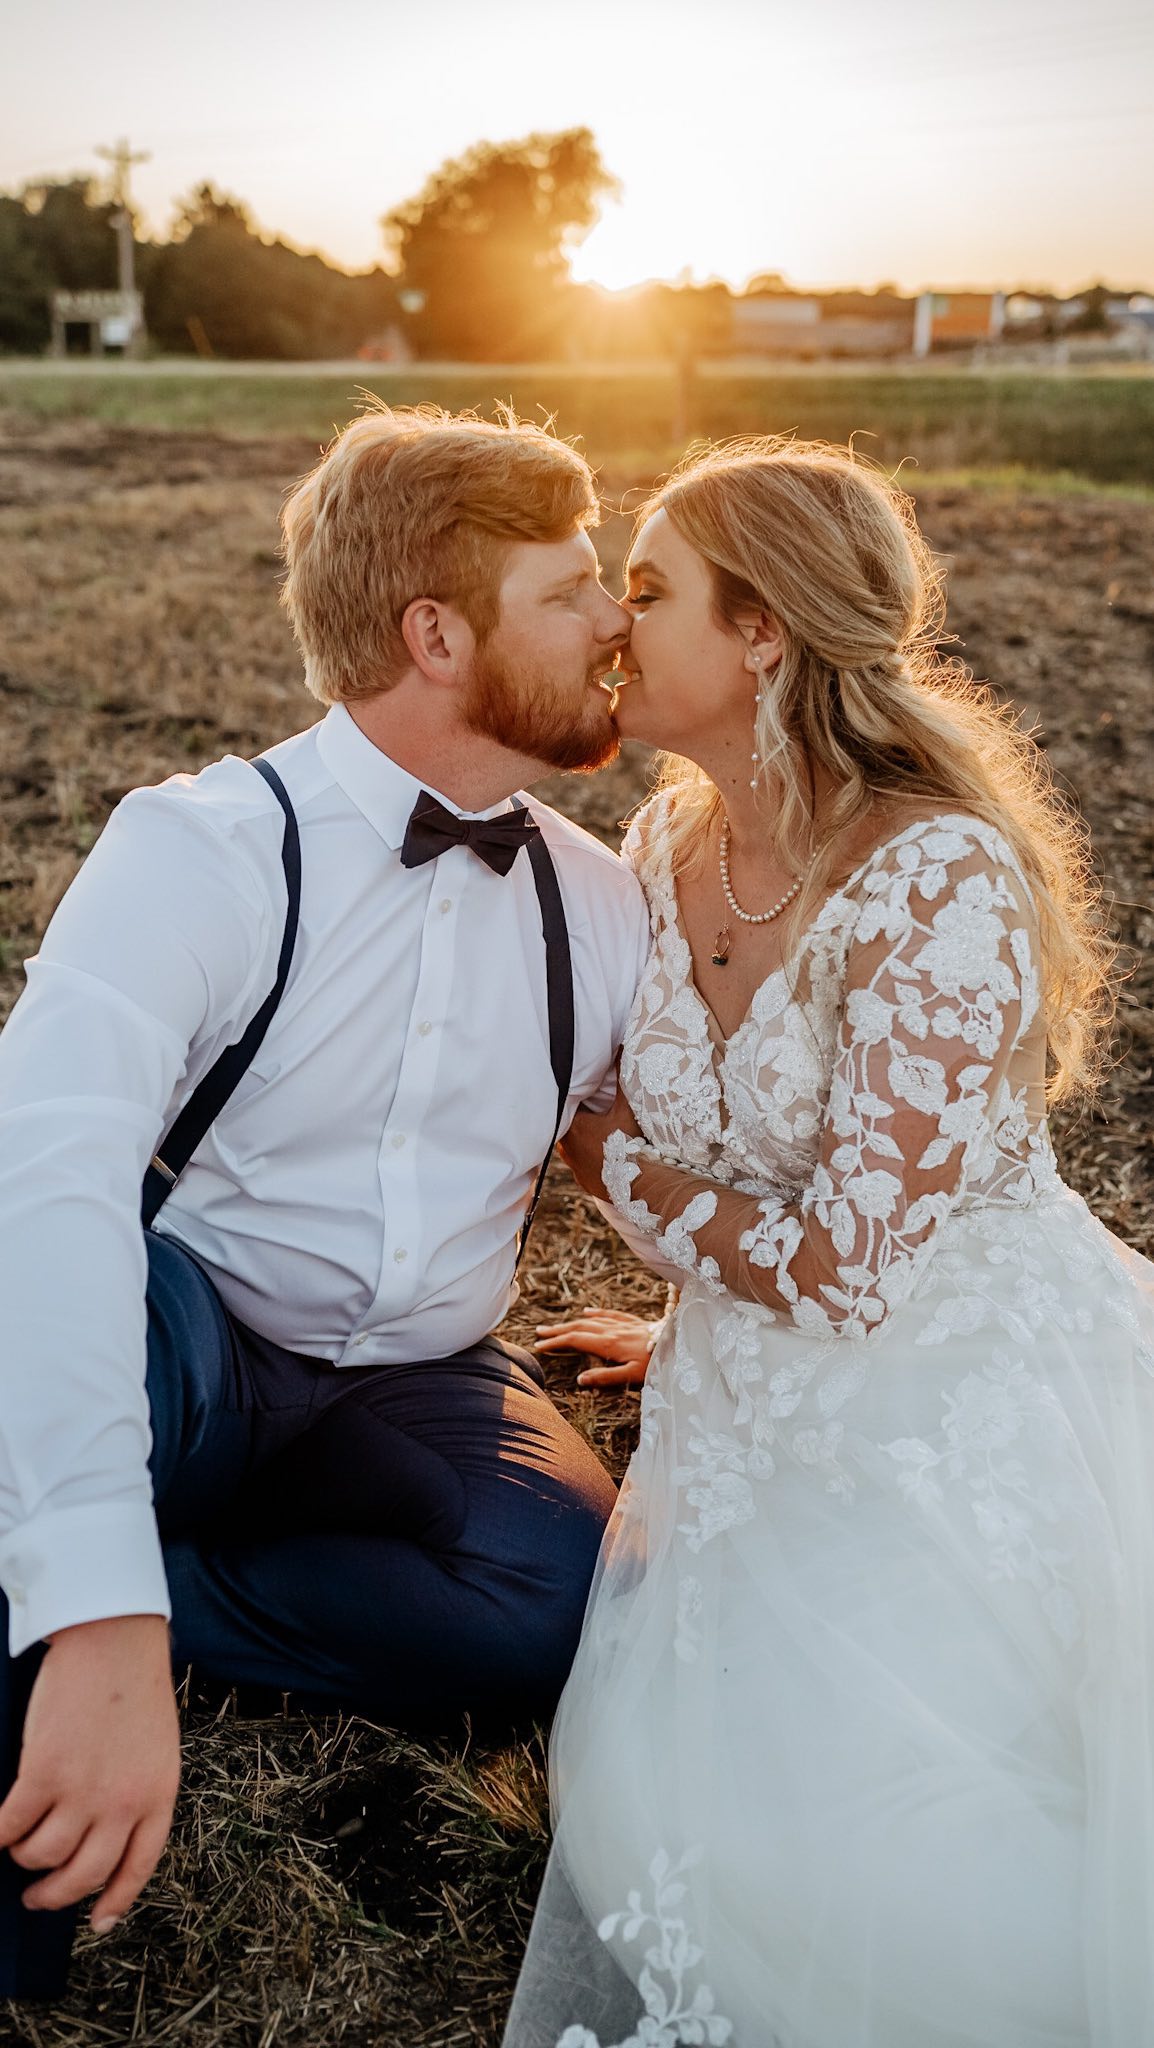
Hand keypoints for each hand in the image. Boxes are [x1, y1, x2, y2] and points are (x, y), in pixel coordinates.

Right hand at [0, 1614, 179, 1932]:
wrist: (114, 1641)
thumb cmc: (133, 1686)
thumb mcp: (156, 1748)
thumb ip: (137, 1792)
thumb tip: (104, 1833)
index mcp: (158, 1796)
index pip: (138, 1867)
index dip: (115, 1901)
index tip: (99, 1923)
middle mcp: (123, 1803)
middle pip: (84, 1875)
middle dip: (55, 1895)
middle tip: (37, 1896)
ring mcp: (82, 1792)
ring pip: (43, 1855)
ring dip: (25, 1858)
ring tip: (18, 1849)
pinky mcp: (43, 1774)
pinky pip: (10, 1826)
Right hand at [535, 1307, 658, 1388]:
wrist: (678, 1343)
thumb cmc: (656, 1363)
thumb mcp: (631, 1376)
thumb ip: (605, 1377)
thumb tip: (580, 1380)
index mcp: (608, 1345)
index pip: (575, 1340)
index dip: (556, 1342)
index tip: (540, 1346)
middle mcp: (612, 1331)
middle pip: (578, 1328)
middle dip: (557, 1331)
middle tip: (538, 1333)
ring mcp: (622, 1324)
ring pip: (590, 1320)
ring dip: (570, 1322)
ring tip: (555, 1326)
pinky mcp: (632, 1322)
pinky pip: (609, 1314)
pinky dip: (595, 1313)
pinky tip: (587, 1312)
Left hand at [560, 1083, 641, 1199]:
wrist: (640, 1186)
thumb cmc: (630, 1145)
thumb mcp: (626, 1109)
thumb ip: (620, 1078)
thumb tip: (619, 1048)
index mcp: (574, 1128)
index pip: (566, 1108)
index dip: (575, 1098)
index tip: (586, 1093)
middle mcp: (568, 1149)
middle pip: (567, 1126)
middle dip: (579, 1118)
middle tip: (593, 1109)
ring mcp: (576, 1168)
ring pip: (572, 1147)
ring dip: (583, 1139)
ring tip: (598, 1130)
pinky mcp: (585, 1182)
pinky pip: (583, 1165)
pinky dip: (590, 1158)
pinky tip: (603, 1155)